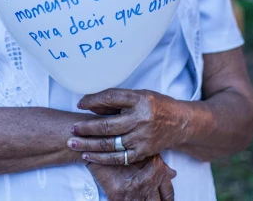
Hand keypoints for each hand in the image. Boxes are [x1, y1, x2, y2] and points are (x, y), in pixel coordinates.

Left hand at [69, 89, 188, 164]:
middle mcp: (141, 118)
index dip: (93, 100)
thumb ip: (117, 100)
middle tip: (72, 129)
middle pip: (107, 124)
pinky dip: (102, 158)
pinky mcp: (143, 151)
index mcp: (140, 99)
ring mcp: (142, 137)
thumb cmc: (157, 105)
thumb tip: (90, 105)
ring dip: (89, 144)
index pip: (111, 97)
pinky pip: (119, 158)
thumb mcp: (139, 95)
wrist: (180, 122)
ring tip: (74, 143)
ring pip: (110, 143)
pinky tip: (89, 155)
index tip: (80, 103)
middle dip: (86, 127)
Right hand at [86, 154, 175, 200]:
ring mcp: (133, 191)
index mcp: (157, 172)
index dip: (167, 200)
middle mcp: (148, 183)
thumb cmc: (122, 145)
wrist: (96, 143)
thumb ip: (160, 166)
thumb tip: (173, 174)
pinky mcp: (117, 197)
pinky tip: (126, 199)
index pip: (168, 194)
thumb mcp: (142, 152)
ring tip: (137, 198)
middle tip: (150, 199)